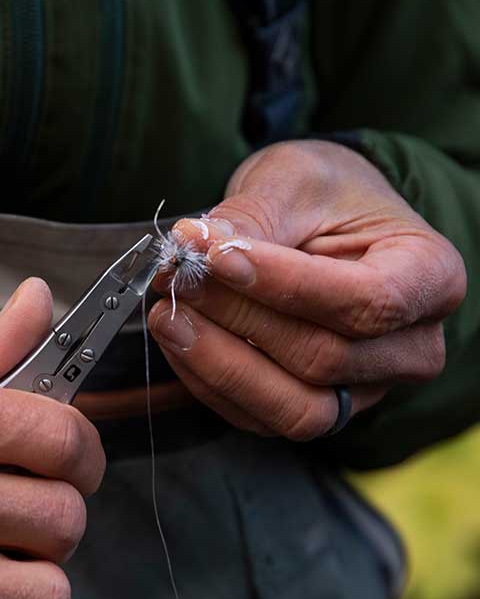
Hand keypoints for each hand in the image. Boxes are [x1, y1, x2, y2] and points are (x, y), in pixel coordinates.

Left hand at [149, 140, 466, 438]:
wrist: (323, 225)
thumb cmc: (323, 195)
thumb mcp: (294, 181)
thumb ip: (250, 218)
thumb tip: (193, 249)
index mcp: (430, 278)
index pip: (366, 302)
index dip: (286, 286)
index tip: (218, 257)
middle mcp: (410, 348)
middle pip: (323, 358)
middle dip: (239, 319)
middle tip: (179, 277)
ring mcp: (363, 389)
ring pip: (293, 406)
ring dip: (219, 363)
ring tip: (168, 313)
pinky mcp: (314, 408)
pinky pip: (260, 417)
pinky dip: (209, 382)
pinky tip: (179, 337)